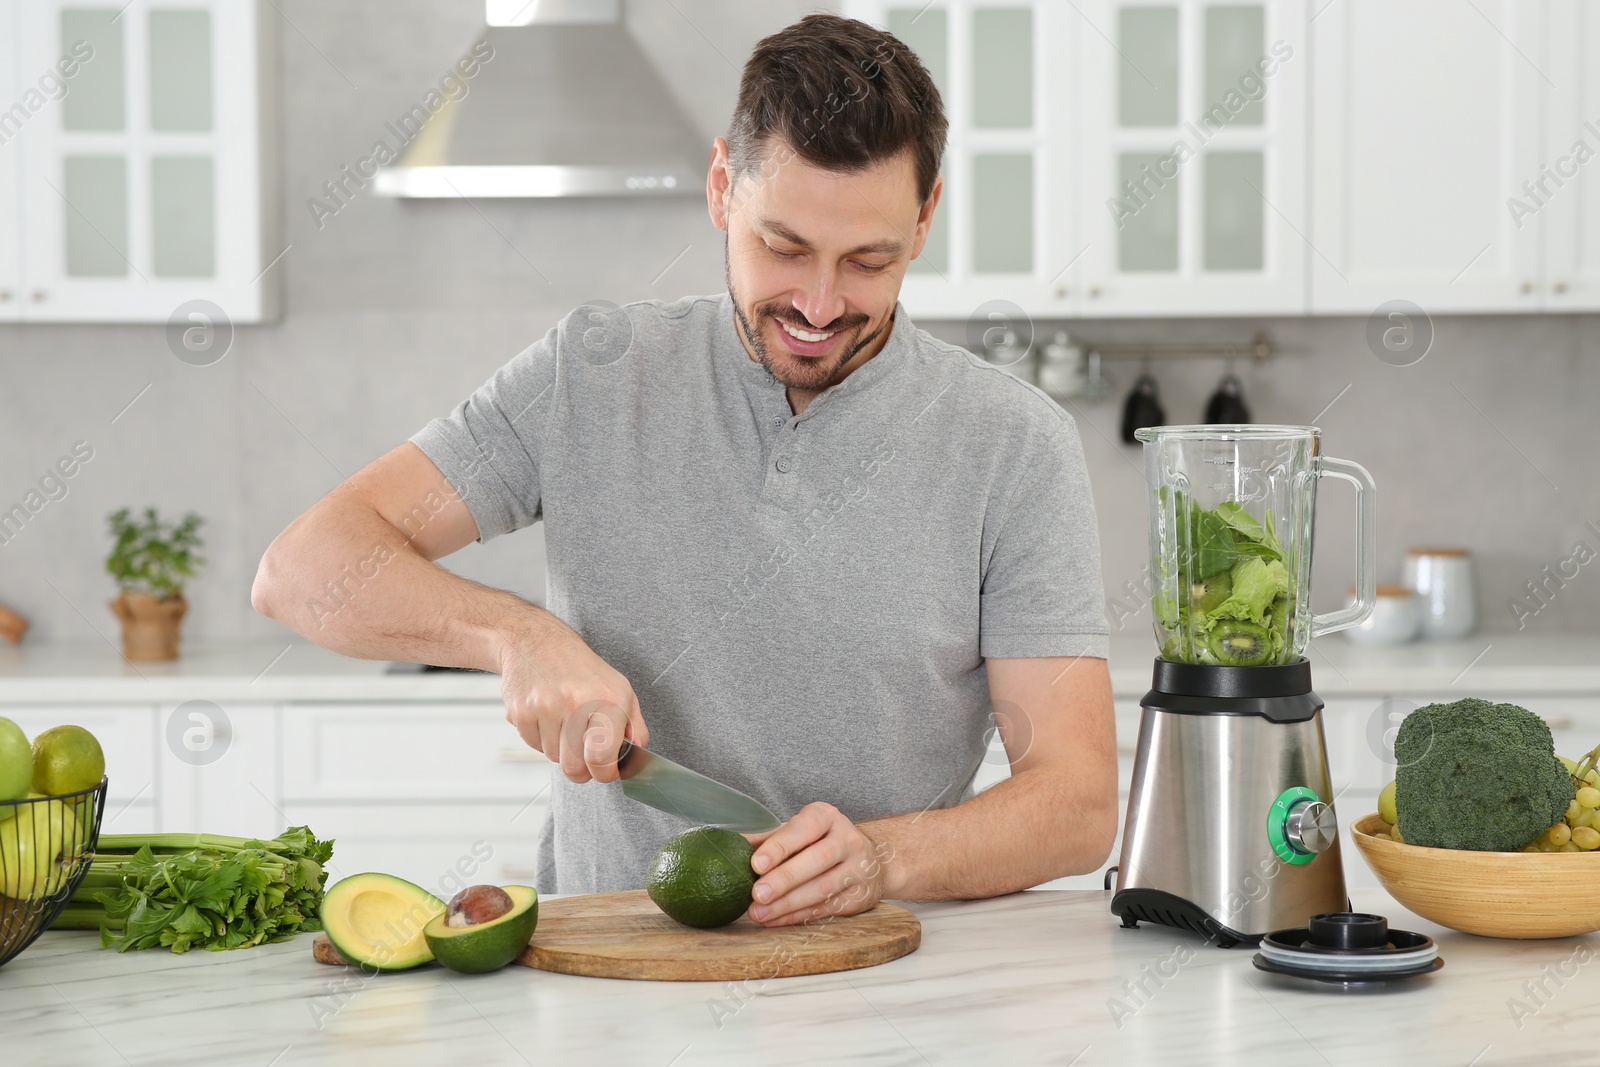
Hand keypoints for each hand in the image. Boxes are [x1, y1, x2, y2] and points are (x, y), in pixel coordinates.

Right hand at [497, 617, 646, 783]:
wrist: (537, 642)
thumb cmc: (582, 669)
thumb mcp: (620, 689)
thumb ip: (634, 726)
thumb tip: (635, 759)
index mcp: (607, 699)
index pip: (602, 758)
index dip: (604, 774)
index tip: (605, 771)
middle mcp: (575, 702)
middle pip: (574, 768)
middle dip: (581, 770)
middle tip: (585, 756)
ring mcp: (544, 707)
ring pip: (553, 758)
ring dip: (560, 750)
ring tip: (565, 723)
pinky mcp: (520, 712)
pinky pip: (533, 745)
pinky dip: (542, 738)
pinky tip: (547, 716)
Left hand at [743, 802, 889, 926]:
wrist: (871, 861)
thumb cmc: (821, 843)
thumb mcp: (798, 832)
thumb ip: (766, 839)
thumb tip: (726, 845)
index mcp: (827, 817)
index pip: (804, 828)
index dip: (780, 846)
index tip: (756, 864)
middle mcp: (847, 839)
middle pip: (817, 859)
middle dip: (784, 879)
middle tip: (756, 894)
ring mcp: (858, 869)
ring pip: (822, 888)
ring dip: (787, 904)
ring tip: (758, 912)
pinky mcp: (859, 896)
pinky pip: (826, 909)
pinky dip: (796, 916)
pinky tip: (774, 919)